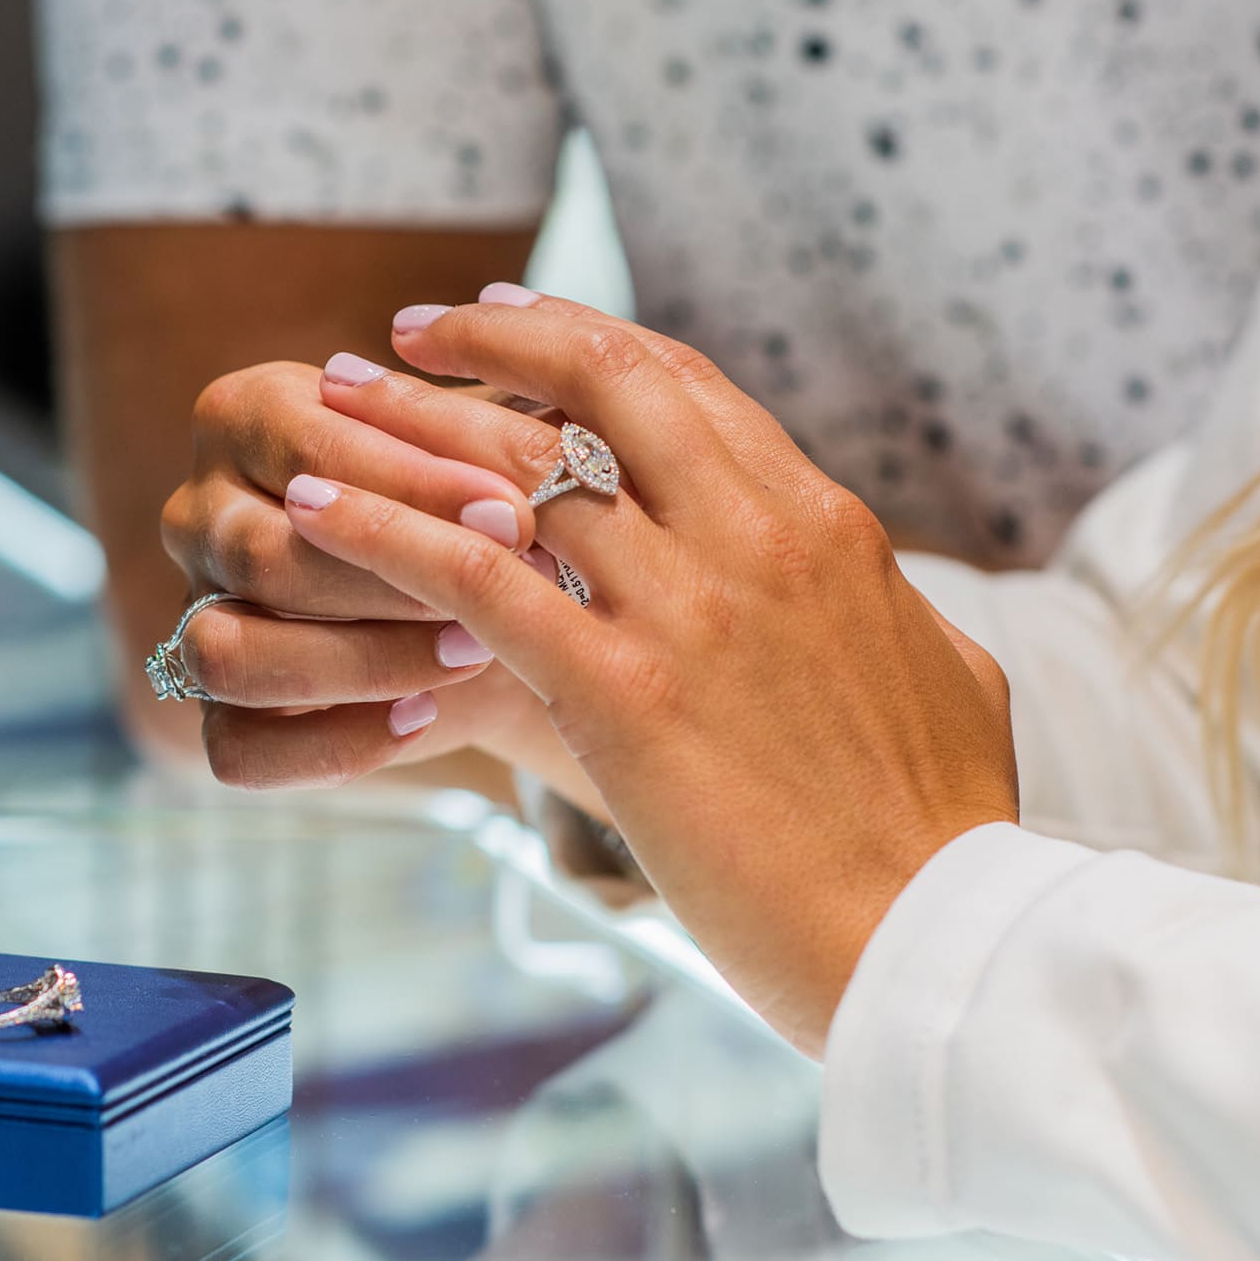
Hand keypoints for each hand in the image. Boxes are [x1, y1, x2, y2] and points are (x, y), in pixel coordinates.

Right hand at [162, 359, 595, 799]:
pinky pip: (237, 748)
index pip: (306, 449)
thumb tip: (535, 458)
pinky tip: (422, 716)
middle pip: (261, 554)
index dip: (412, 487)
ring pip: (230, 653)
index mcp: (243, 414)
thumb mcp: (489, 451)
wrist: (499, 602)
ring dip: (360, 660)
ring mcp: (193, 613)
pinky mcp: (215, 711)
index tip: (516, 514)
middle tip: (506, 592)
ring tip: (474, 651)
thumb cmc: (484, 501)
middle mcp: (197, 511)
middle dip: (392, 580)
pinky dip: (332, 740)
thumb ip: (493, 440)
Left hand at [282, 287, 1019, 1053]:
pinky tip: (316, 510)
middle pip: (604, 382)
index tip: (513, 323)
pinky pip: (477, 579)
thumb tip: (865, 586)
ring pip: (523, 465)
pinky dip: (385, 533)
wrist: (943, 937)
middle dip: (495, 336)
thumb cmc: (941, 826)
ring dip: (411, 423)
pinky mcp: (626, 693)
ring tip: (331, 397)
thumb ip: (877, 607)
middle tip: (412, 331)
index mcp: (824, 527)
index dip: (586, 341)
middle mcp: (757, 537)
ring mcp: (691, 609)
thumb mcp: (937, 671)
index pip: (686, 388)